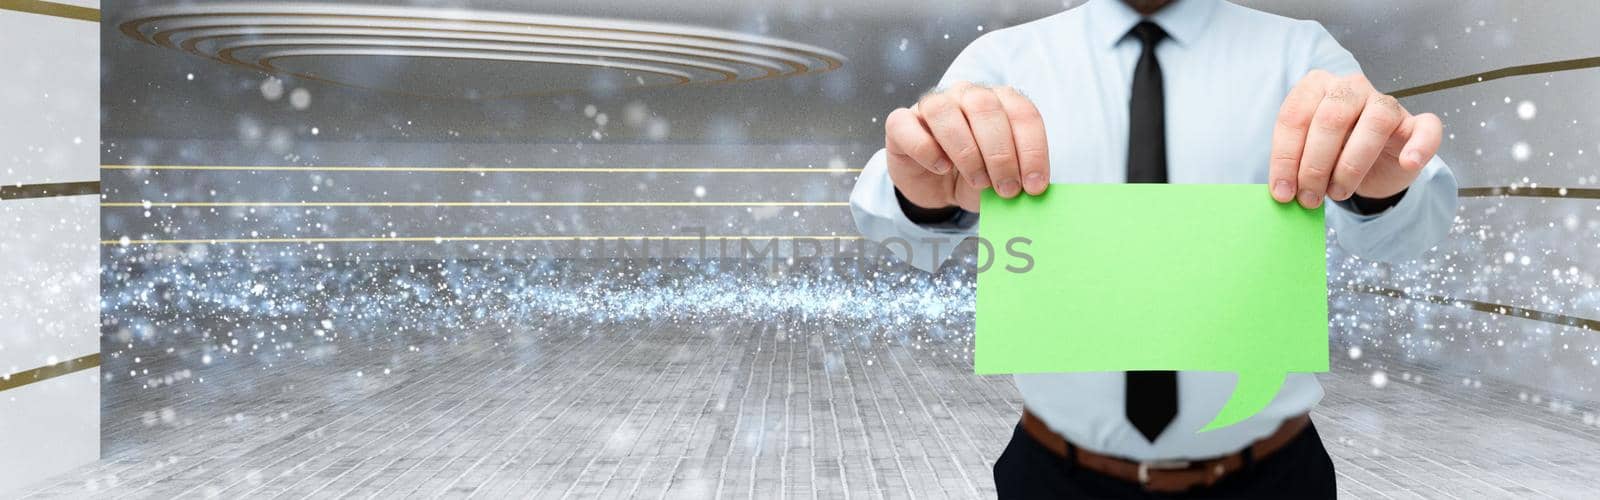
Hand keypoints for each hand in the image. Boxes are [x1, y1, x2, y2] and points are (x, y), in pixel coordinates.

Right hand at [884, 81, 1049, 212]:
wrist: (938, 187)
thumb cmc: (976, 176)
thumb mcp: (1002, 179)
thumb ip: (1017, 178)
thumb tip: (1033, 192)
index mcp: (999, 101)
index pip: (1022, 112)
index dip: (1032, 150)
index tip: (1034, 186)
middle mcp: (966, 95)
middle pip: (984, 106)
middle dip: (1000, 153)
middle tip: (1007, 189)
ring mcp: (932, 104)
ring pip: (945, 111)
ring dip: (966, 151)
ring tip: (978, 181)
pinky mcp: (900, 123)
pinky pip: (906, 125)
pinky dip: (926, 149)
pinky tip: (941, 168)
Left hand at [1269, 70, 1441, 208]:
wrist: (1370, 167)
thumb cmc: (1330, 156)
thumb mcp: (1305, 158)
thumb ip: (1293, 167)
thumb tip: (1282, 194)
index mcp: (1315, 87)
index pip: (1294, 117)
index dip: (1286, 158)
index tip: (1282, 192)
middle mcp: (1350, 87)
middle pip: (1330, 119)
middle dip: (1314, 165)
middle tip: (1308, 198)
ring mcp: (1385, 102)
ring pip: (1374, 123)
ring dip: (1351, 165)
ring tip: (1338, 192)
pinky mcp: (1415, 123)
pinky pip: (1426, 128)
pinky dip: (1420, 146)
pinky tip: (1408, 163)